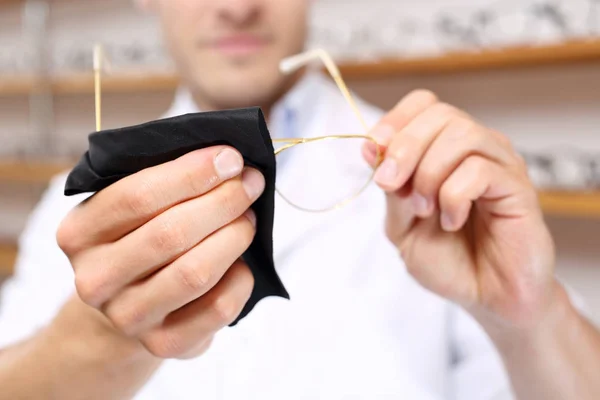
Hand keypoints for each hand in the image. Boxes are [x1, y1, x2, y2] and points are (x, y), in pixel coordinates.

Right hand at [57, 146, 263, 358]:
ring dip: (234, 237)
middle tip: (250, 183)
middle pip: (170, 234)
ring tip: (248, 218)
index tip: (231, 158)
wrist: (130, 301)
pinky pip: (217, 308)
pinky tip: (242, 263)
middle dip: (222, 201)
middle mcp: (95, 278)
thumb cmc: (141, 237)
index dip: (191, 173)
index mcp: (79, 232)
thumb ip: (168, 180)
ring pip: (196, 273)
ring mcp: (127, 317)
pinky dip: (240, 278)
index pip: (137, 196)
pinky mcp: (163, 343)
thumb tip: (227, 159)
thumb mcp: (136, 206)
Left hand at [362, 90, 556, 334]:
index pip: (424, 103)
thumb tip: (373, 149)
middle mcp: (475, 149)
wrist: (486, 298)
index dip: (395, 120)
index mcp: (445, 150)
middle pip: (440, 114)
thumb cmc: (449, 261)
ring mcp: (500, 164)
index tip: (373, 151)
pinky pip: (480, 170)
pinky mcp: (518, 187)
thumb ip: (392, 189)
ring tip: (425, 210)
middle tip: (391, 185)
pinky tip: (454, 221)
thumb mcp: (402, 226)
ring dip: (429, 173)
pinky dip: (454, 197)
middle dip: (404, 148)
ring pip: (462, 134)